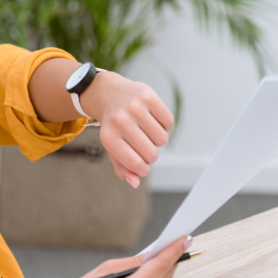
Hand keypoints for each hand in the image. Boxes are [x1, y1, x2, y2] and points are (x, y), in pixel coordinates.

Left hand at [79, 72, 173, 186]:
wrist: (109, 94)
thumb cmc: (113, 125)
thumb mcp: (112, 146)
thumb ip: (122, 167)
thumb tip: (135, 183)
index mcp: (108, 137)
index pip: (136, 164)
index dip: (143, 169)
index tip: (142, 165)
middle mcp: (120, 121)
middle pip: (151, 154)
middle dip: (150, 155)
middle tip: (142, 145)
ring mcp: (135, 107)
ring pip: (162, 139)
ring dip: (157, 139)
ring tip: (145, 130)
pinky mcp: (148, 96)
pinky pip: (168, 122)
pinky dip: (164, 125)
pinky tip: (152, 119)